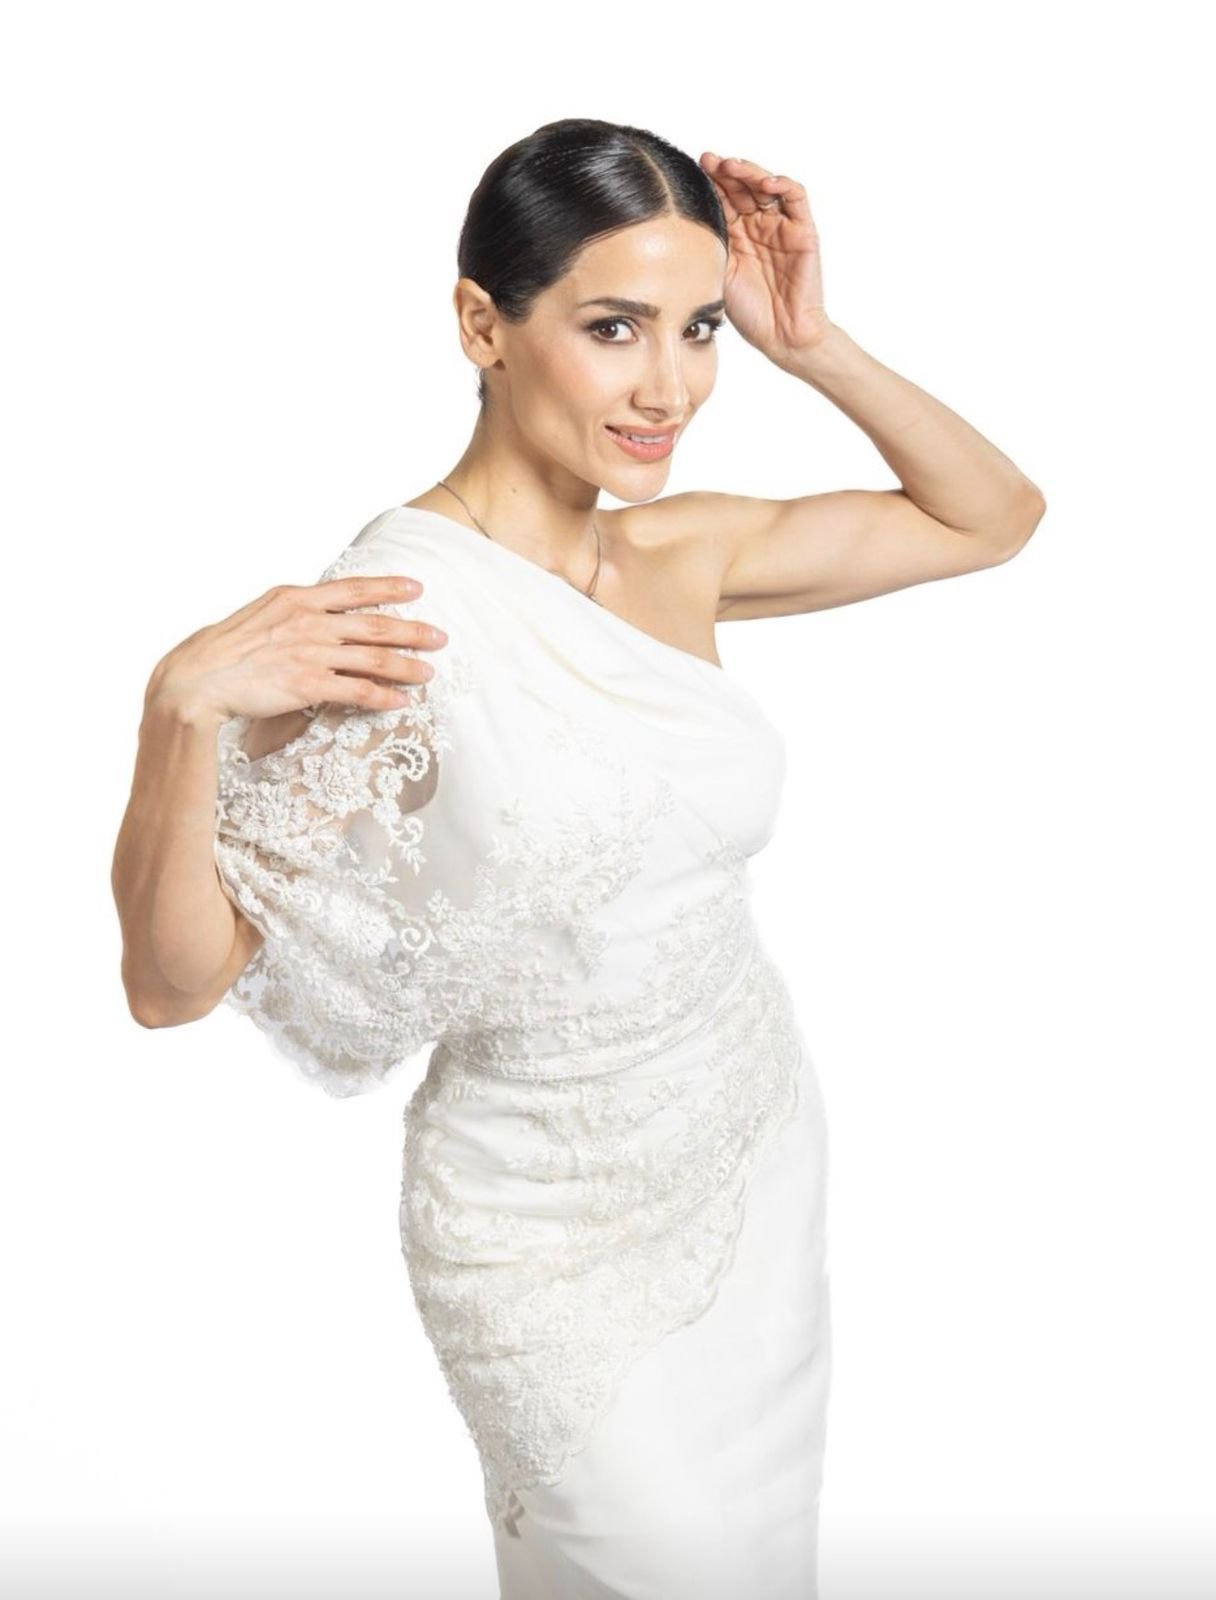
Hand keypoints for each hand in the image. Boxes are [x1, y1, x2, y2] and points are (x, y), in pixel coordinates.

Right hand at [146, 575, 448, 726]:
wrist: (197, 678)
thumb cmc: (224, 650)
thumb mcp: (261, 615)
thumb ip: (293, 612)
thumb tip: (318, 613)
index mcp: (296, 598)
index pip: (353, 589)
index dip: (388, 587)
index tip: (416, 588)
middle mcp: (308, 621)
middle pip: (374, 623)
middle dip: (412, 630)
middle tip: (441, 637)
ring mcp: (310, 652)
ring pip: (373, 657)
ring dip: (407, 666)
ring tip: (429, 672)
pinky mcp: (308, 684)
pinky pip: (358, 691)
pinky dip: (384, 696)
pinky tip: (402, 701)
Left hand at [699, 152, 830, 361]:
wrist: (781, 336)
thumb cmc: (748, 313)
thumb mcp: (718, 272)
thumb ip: (707, 244)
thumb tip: (675, 219)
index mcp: (735, 235)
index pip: (722, 199)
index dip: (708, 183)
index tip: (690, 171)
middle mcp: (758, 226)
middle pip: (742, 186)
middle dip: (724, 171)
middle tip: (707, 161)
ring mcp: (781, 226)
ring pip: (766, 186)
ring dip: (749, 172)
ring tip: (731, 166)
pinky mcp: (803, 231)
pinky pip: (795, 198)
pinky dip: (782, 184)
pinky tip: (765, 182)